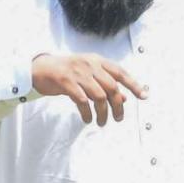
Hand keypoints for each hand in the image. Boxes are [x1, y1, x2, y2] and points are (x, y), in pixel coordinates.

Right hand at [32, 53, 146, 125]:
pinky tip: (88, 119)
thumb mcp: (87, 75)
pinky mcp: (66, 82)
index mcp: (96, 60)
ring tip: (102, 122)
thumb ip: (104, 84)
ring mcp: (77, 73)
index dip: (134, 84)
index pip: (120, 72)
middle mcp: (89, 64)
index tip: (144, 96)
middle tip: (118, 118)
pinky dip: (88, 113)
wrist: (39, 68)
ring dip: (103, 112)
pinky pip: (82, 101)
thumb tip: (124, 98)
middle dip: (118, 106)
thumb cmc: (65, 72)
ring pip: (99, 96)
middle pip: (112, 87)